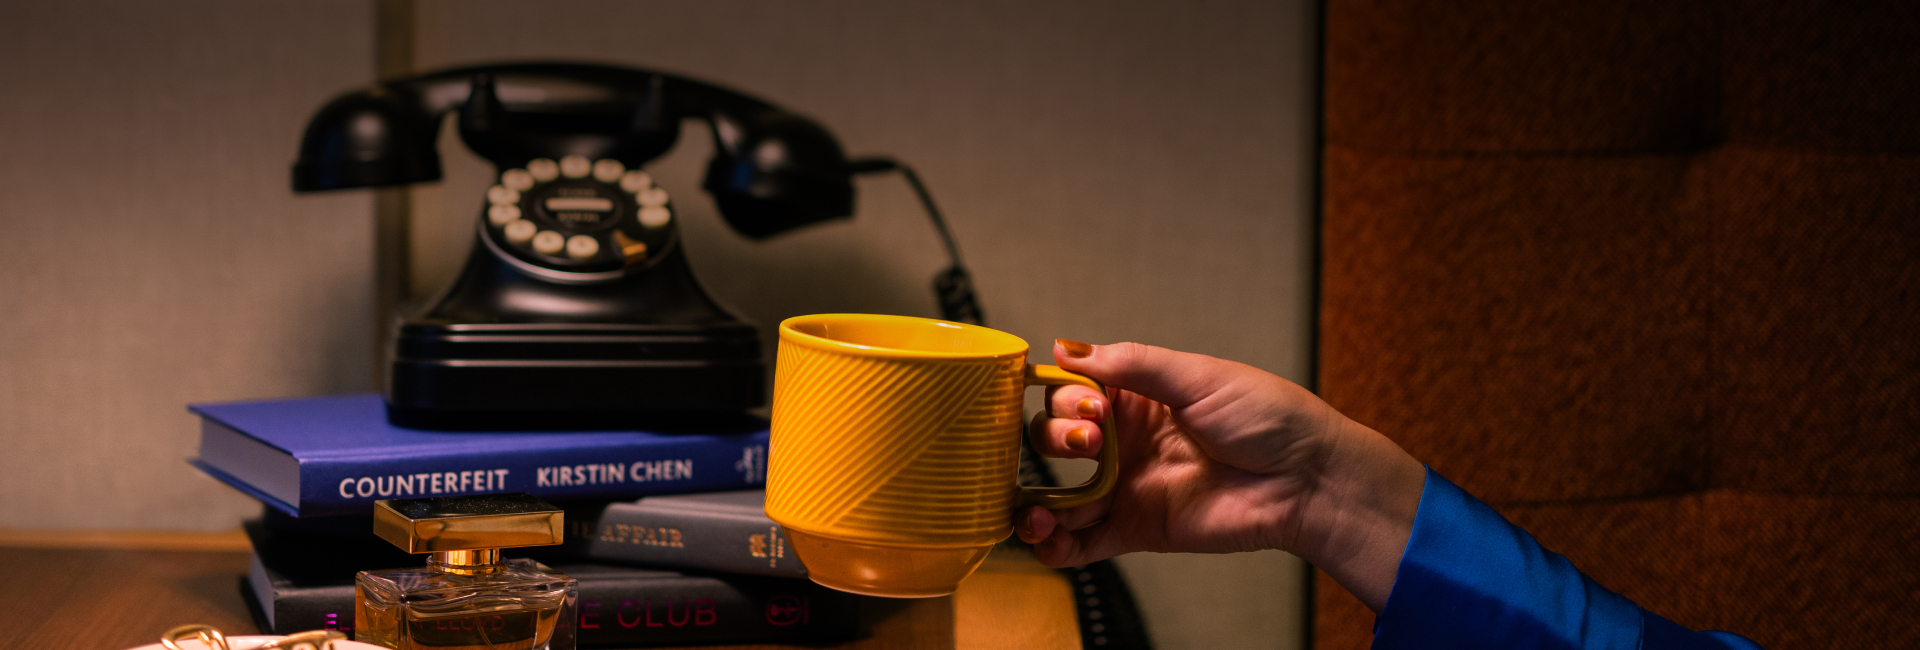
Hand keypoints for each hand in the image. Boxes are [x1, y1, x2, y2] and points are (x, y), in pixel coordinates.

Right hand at [1017, 340, 1426, 610]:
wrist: (1306, 480)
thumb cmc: (1267, 418)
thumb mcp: (1197, 376)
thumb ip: (1130, 364)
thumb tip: (1064, 347)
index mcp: (1134, 396)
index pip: (1069, 391)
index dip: (1063, 396)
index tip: (1087, 403)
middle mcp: (1122, 440)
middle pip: (1053, 438)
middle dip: (1056, 437)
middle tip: (1093, 440)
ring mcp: (1124, 488)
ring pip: (1055, 493)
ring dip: (1033, 497)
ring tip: (1040, 507)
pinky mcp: (1133, 531)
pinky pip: (1079, 542)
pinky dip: (1052, 544)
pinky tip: (1044, 536)